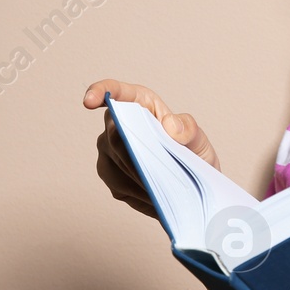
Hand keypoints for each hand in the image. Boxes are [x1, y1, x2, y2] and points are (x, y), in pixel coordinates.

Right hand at [83, 78, 220, 218]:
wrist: (194, 187)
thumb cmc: (193, 155)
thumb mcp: (199, 141)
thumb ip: (190, 130)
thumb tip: (170, 126)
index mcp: (142, 105)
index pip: (116, 92)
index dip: (100, 92)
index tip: (89, 101)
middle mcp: (119, 125)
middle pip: (116, 136)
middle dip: (138, 153)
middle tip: (164, 171)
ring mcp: (110, 151)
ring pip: (115, 163)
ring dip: (140, 177)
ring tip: (166, 187)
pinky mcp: (110, 175)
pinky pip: (118, 184)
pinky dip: (137, 192)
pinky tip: (155, 197)